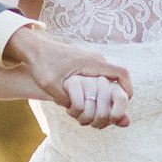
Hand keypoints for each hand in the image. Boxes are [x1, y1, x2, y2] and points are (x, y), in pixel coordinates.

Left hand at [6, 26, 132, 125]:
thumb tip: (78, 112)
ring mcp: (91, 61)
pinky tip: (92, 102)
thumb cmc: (41, 64)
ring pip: (109, 79)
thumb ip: (64, 98)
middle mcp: (96, 60)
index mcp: (92, 63)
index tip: (126, 102)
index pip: (121, 74)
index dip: (128, 89)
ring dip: (109, 94)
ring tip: (102, 109)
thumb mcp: (49, 84)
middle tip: (114, 112)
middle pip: (118, 78)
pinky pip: (100, 78)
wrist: (34, 49)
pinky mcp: (85, 64)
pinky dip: (101, 90)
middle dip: (119, 96)